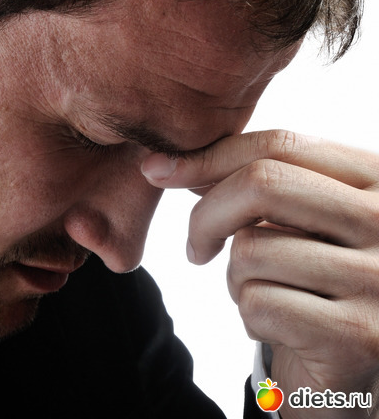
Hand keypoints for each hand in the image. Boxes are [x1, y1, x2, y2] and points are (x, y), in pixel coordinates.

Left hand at [142, 130, 378, 418]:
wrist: (352, 370)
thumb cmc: (313, 284)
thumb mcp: (294, 223)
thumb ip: (252, 185)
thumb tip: (171, 164)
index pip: (281, 145)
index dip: (209, 156)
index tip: (158, 171)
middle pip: (263, 185)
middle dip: (207, 216)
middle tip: (196, 248)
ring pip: (252, 250)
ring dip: (236, 280)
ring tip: (265, 295)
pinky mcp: (360, 335)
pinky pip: (259, 303)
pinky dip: (250, 318)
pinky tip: (280, 329)